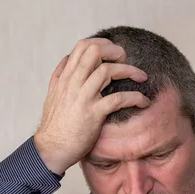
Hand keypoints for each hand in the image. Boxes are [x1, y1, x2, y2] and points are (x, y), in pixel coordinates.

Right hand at [34, 38, 149, 174]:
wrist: (51, 149)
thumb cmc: (55, 125)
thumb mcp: (52, 94)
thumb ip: (60, 76)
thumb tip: (67, 59)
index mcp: (65, 78)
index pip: (82, 46)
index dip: (102, 44)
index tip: (114, 53)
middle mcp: (73, 83)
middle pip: (94, 52)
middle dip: (116, 52)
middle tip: (127, 61)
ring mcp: (83, 98)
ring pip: (107, 71)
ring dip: (130, 71)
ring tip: (141, 77)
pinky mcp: (93, 114)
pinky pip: (118, 99)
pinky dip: (135, 97)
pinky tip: (143, 101)